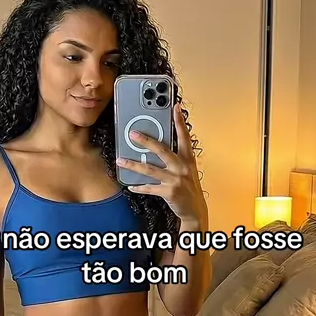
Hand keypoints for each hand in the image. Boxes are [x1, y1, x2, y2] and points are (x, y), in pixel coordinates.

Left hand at [116, 103, 206, 224]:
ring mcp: (175, 180)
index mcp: (187, 159)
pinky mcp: (169, 192)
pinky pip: (149, 187)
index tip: (175, 106)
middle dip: (146, 141)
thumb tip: (157, 146)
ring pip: (150, 169)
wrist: (195, 209)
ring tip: (120, 160)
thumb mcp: (187, 169)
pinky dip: (139, 186)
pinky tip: (130, 185)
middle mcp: (182, 167)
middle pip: (162, 150)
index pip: (184, 136)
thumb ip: (176, 157)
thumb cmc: (189, 187)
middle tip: (133, 134)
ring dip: (133, 164)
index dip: (179, 121)